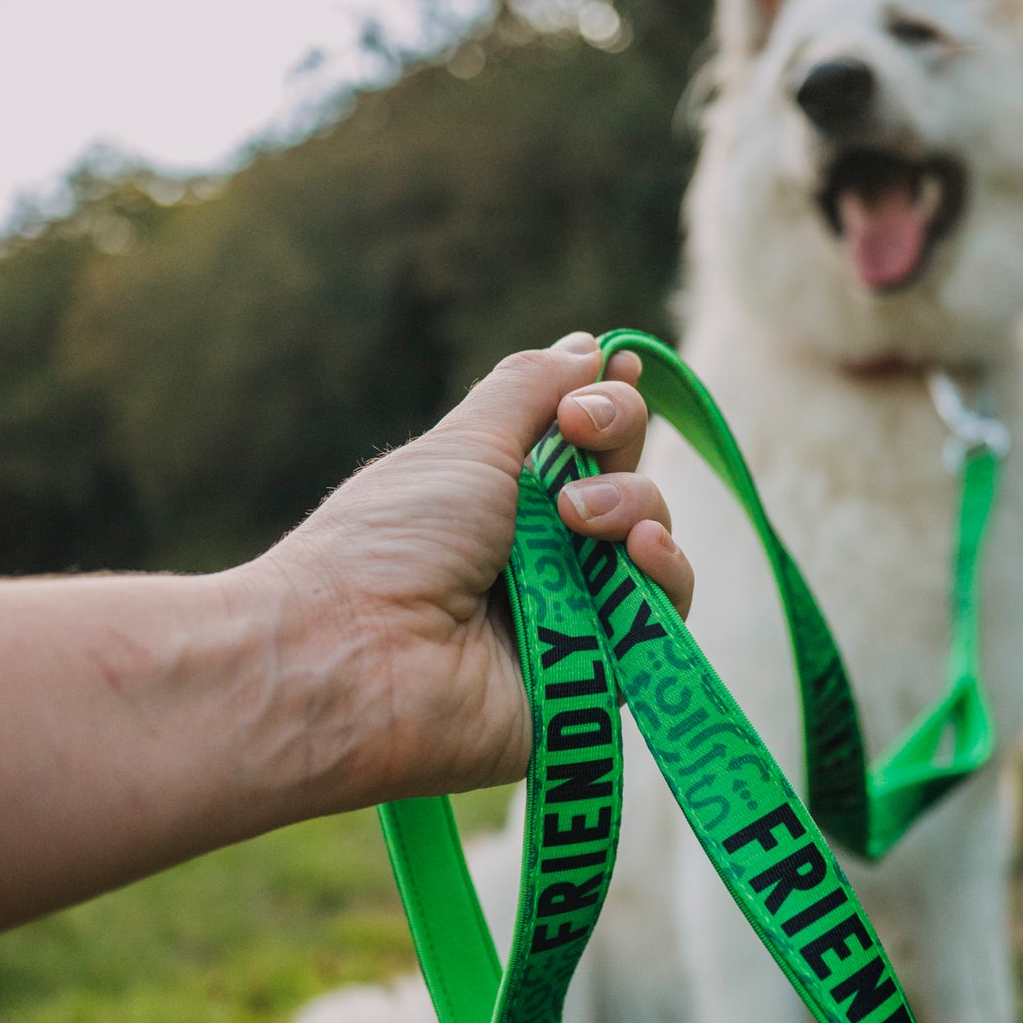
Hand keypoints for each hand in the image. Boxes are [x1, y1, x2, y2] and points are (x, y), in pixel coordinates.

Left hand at [255, 331, 693, 800]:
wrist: (357, 657)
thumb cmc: (391, 542)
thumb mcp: (463, 443)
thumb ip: (531, 390)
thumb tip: (590, 346)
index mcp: (497, 496)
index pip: (585, 439)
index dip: (607, 404)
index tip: (607, 378)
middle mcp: (537, 555)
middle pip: (626, 480)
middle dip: (618, 439)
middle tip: (581, 433)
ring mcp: (569, 615)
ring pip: (651, 543)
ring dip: (637, 506)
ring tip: (584, 520)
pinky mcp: (597, 676)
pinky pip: (663, 619)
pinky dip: (665, 574)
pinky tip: (642, 550)